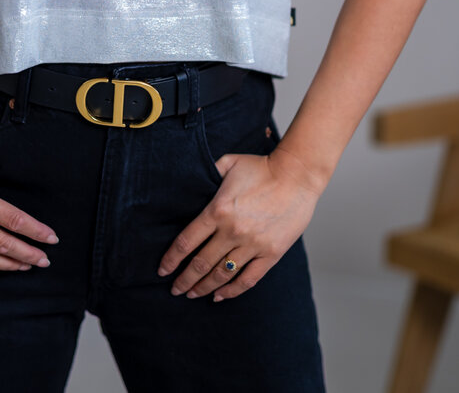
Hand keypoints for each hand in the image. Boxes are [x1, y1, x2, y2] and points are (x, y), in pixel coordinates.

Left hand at [156, 145, 322, 299]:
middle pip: (201, 263)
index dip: (171, 259)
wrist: (296, 176)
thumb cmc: (261, 167)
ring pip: (222, 274)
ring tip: (192, 294)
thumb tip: (193, 180)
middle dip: (184, 279)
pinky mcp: (271, 253)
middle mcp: (232, 231)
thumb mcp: (228, 163)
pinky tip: (220, 296)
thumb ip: (208, 173)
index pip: (187, 242)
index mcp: (218, 210)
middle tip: (174, 289)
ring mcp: (252, 245)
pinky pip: (248, 278)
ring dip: (204, 287)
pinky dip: (232, 290)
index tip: (162, 270)